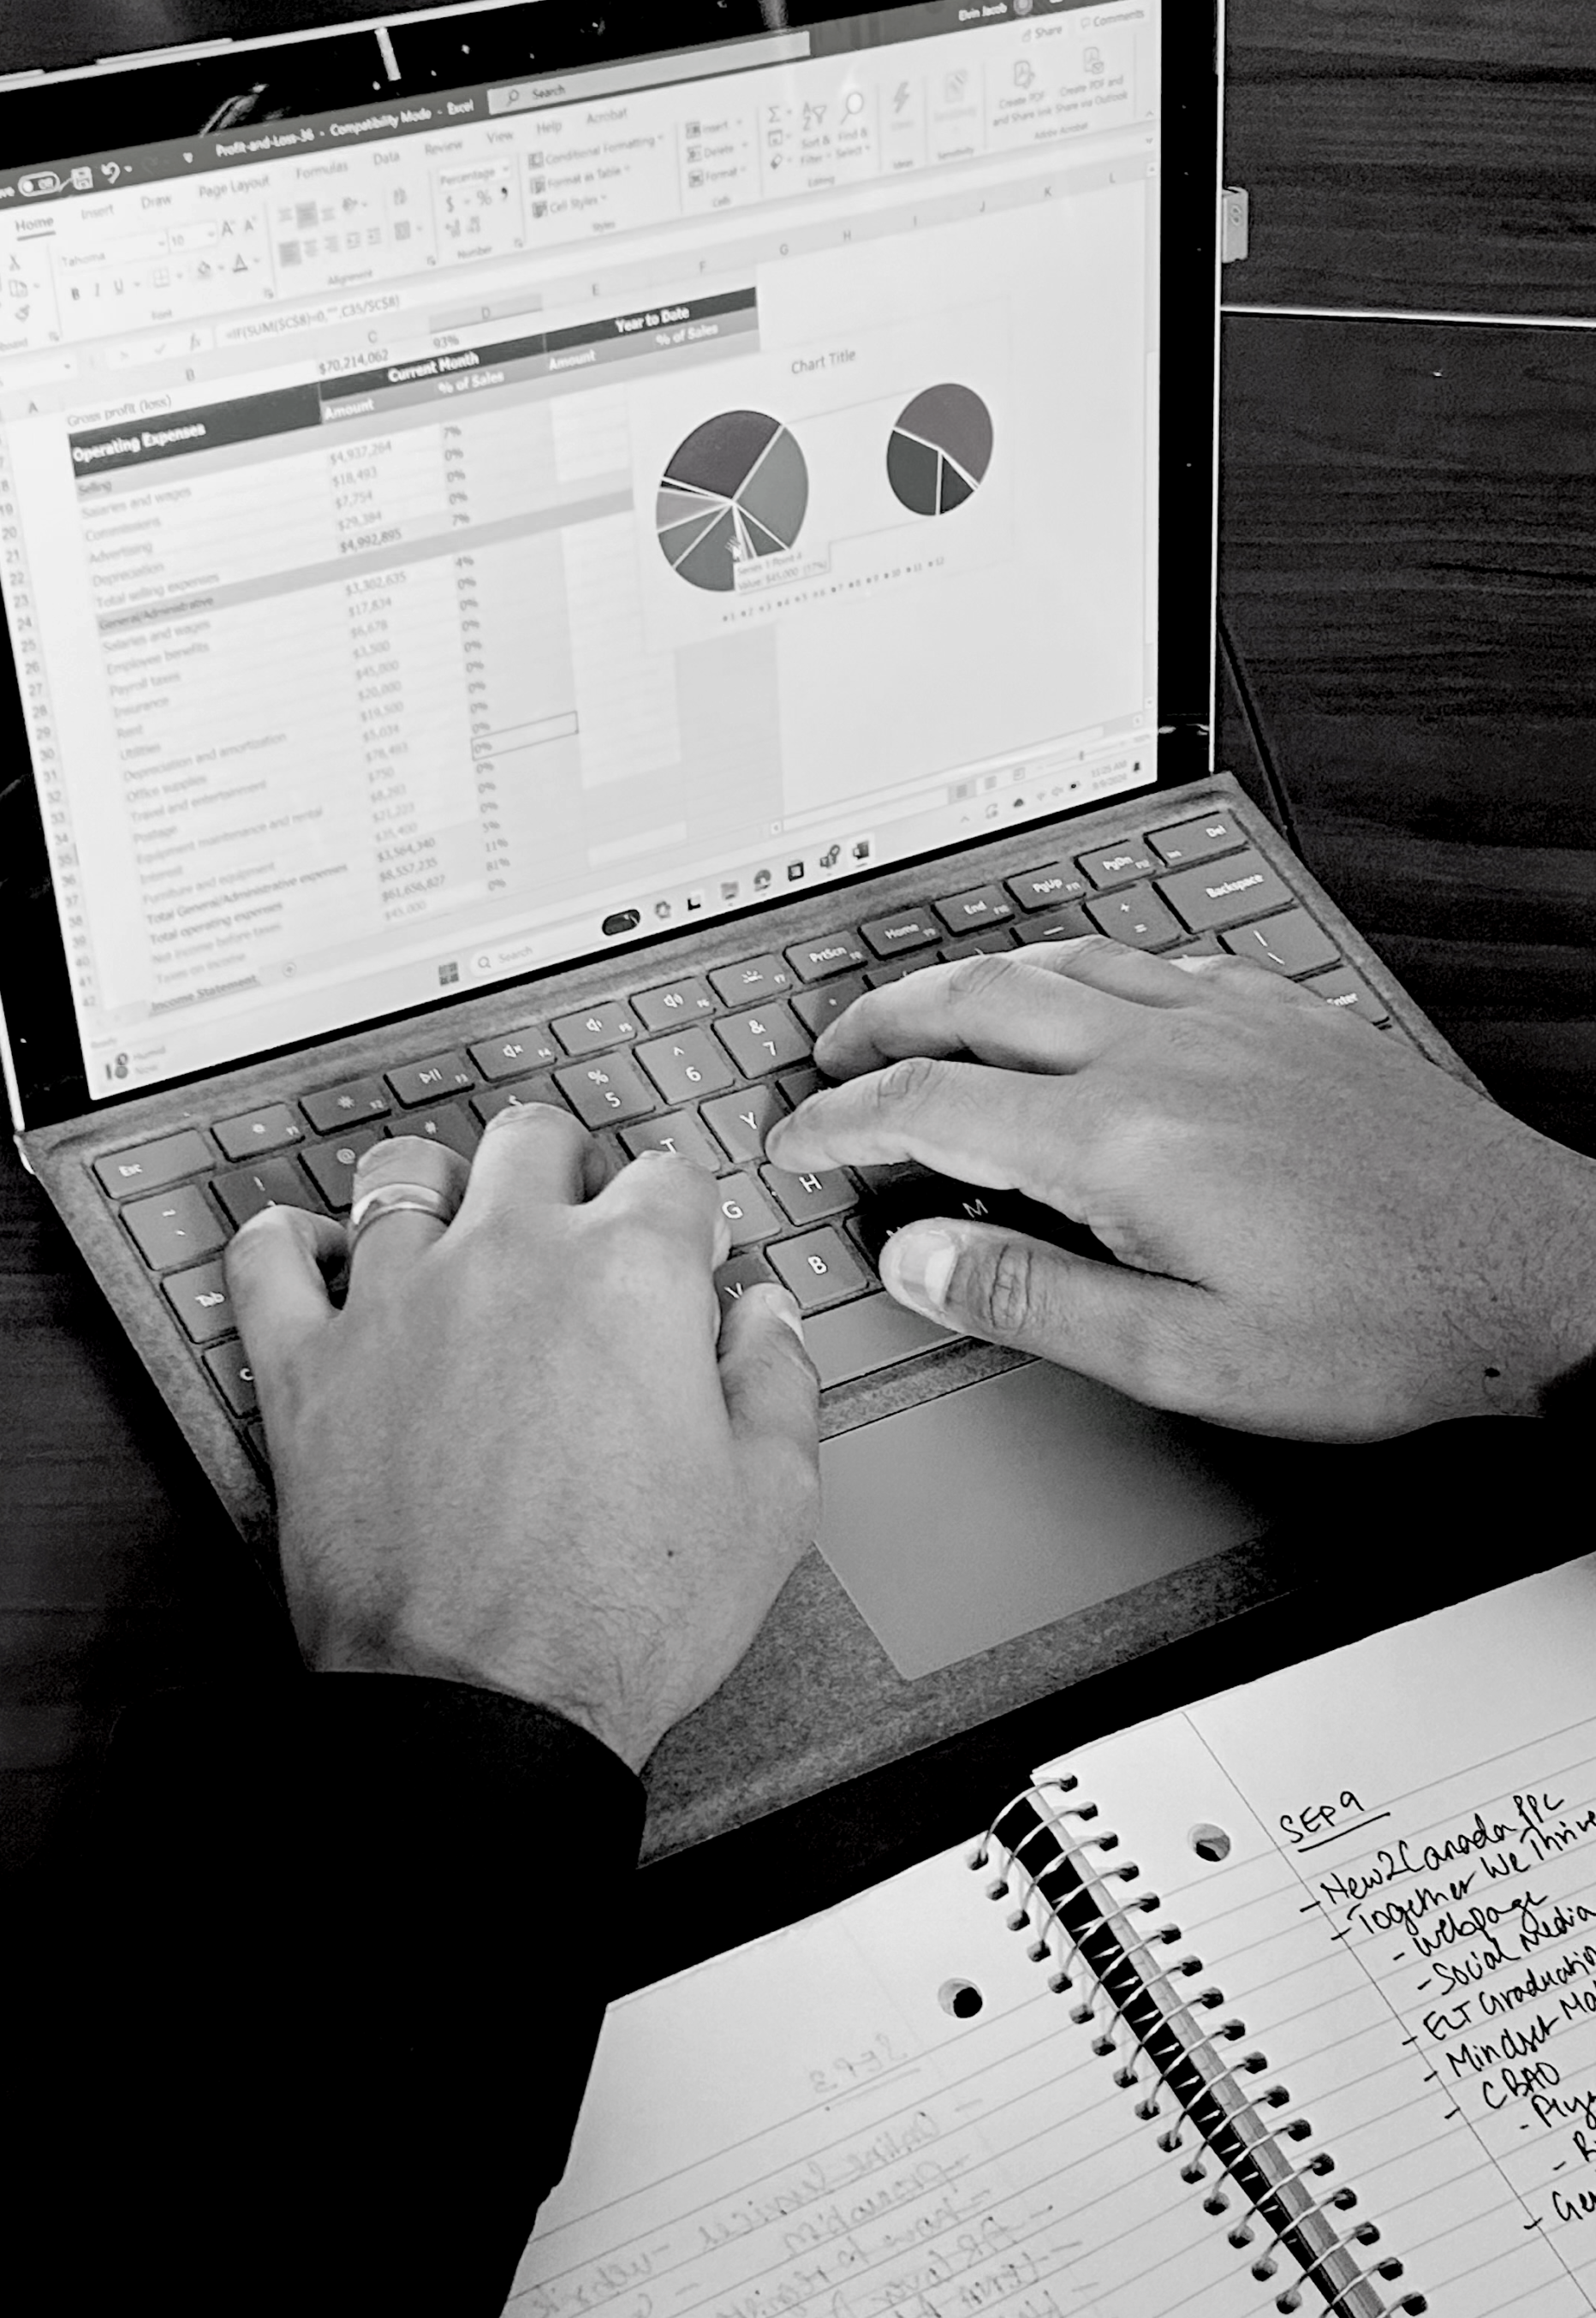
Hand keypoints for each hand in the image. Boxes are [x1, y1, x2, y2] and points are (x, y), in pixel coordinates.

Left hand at [224, 1113, 820, 1769]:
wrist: (482, 1702)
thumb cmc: (620, 1617)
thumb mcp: (771, 1505)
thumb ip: (779, 1381)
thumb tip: (767, 1317)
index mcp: (630, 1276)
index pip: (669, 1174)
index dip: (685, 1214)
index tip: (684, 1253)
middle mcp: (507, 1260)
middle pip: (532, 1139)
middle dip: (563, 1167)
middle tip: (570, 1223)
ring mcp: (394, 1303)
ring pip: (402, 1174)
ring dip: (436, 1189)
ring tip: (449, 1229)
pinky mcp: (305, 1366)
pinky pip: (267, 1258)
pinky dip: (285, 1243)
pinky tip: (311, 1255)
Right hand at [765, 938, 1595, 1441]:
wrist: (1530, 1273)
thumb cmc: (1377, 1327)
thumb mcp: (1179, 1357)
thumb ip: (1030, 1299)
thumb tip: (915, 1257)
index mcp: (1117, 1141)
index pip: (929, 1107)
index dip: (840, 1124)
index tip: (795, 1142)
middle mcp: (1163, 1057)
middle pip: (979, 1002)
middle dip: (883, 1023)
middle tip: (831, 1057)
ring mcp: (1229, 1025)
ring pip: (1062, 963)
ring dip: (971, 981)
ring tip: (929, 1010)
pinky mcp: (1287, 1021)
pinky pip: (1154, 960)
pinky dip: (1083, 969)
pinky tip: (1088, 991)